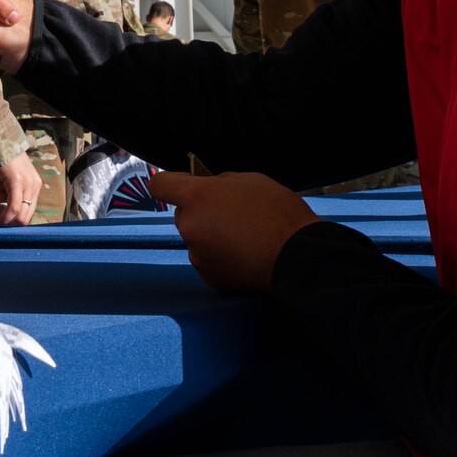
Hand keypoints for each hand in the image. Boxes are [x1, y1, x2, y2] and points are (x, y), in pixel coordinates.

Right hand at [0, 154, 42, 226]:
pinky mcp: (17, 181)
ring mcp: (28, 183)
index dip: (13, 225)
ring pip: (20, 216)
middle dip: (7, 227)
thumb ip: (3, 201)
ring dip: (2, 225)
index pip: (28, 214)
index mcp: (34, 186)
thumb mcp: (2, 185)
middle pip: (26, 218)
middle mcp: (35, 185)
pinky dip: (1, 219)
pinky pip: (13, 207)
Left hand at [147, 170, 319, 293]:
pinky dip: (220, 255)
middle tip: (229, 212)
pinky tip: (243, 253)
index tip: (181, 184)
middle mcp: (189, 226)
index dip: (169, 182)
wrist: (297, 256)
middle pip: (183, 213)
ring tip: (242, 235)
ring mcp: (197, 254)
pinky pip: (207, 259)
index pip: (159, 184)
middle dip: (200, 211)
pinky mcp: (209, 275)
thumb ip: (220, 182)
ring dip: (211, 235)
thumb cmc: (278, 213)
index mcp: (196, 197)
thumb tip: (210, 186)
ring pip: (197, 237)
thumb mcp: (249, 180)